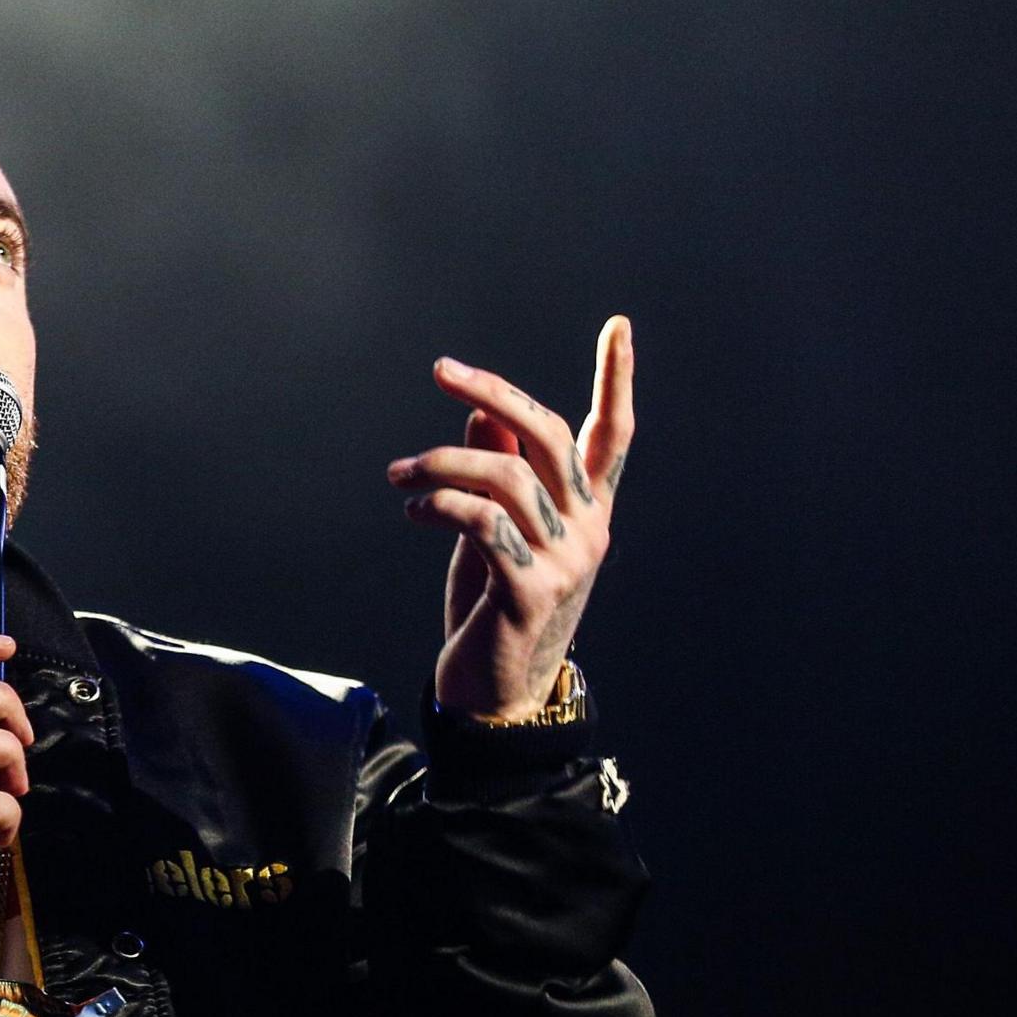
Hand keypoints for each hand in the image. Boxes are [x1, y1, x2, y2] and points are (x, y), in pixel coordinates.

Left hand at [386, 316, 636, 719]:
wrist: (495, 692)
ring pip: (506, 477)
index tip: (619, 325)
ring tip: (398, 475)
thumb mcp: (494, 530)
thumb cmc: (493, 604)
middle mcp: (589, 529)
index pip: (613, 434)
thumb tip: (482, 414)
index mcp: (587, 509)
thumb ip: (497, 471)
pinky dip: (440, 506)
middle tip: (442, 370)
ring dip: (440, 464)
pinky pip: (483, 524)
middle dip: (494, 392)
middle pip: (549, 436)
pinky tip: (413, 511)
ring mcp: (565, 562)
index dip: (616, 379)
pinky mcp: (530, 592)